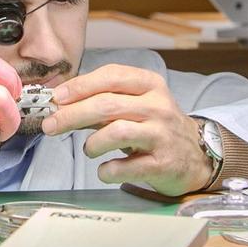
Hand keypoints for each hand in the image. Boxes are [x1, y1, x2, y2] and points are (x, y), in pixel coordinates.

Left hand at [40, 64, 211, 195]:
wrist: (197, 156)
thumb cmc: (156, 127)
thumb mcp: (135, 105)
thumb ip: (102, 101)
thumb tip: (60, 103)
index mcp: (149, 85)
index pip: (111, 76)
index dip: (80, 86)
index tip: (57, 97)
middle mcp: (158, 106)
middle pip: (107, 104)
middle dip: (72, 114)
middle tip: (51, 125)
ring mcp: (162, 135)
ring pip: (116, 131)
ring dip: (92, 143)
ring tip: (89, 150)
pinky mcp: (164, 163)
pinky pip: (127, 166)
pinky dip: (108, 170)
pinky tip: (104, 169)